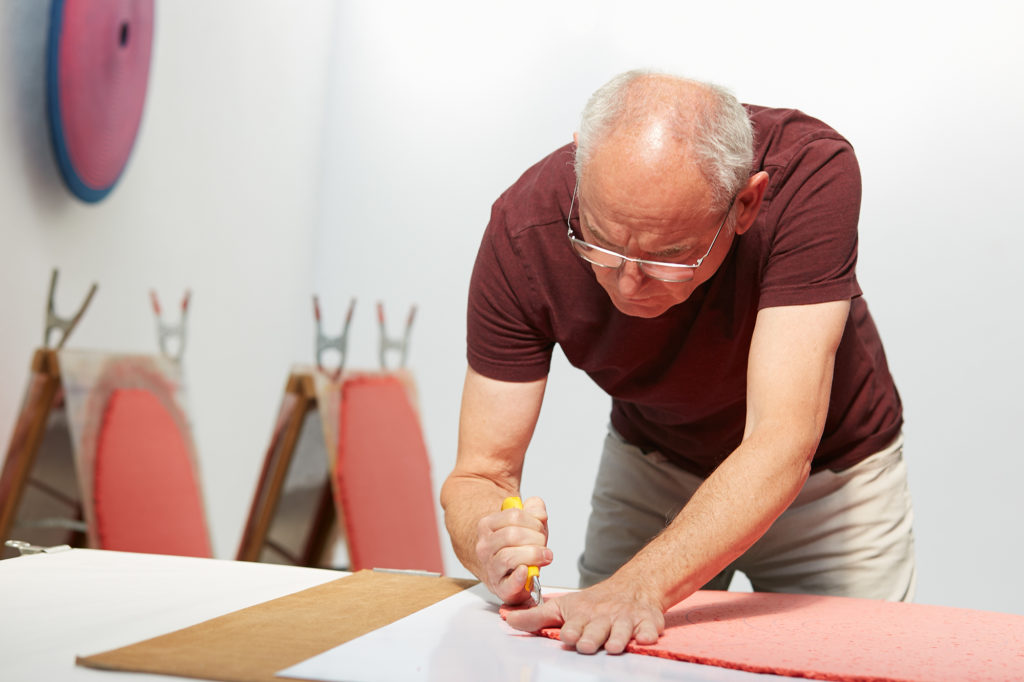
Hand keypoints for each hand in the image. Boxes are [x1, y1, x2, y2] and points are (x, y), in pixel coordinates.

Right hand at [475, 496, 551, 603]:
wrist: (508, 572)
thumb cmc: (518, 546)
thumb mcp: (528, 522)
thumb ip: (535, 509)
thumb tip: (539, 513)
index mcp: (487, 526)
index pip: (514, 516)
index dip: (534, 521)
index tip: (540, 529)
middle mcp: (484, 546)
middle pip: (511, 535)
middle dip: (536, 538)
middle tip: (543, 544)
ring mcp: (490, 567)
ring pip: (508, 557)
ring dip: (533, 555)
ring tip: (543, 556)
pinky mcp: (500, 588)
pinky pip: (508, 583)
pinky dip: (519, 577)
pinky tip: (526, 571)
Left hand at [504, 579, 664, 654]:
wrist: (631, 587)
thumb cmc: (593, 603)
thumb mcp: (563, 607)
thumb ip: (536, 617)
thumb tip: (507, 620)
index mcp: (582, 616)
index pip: (575, 624)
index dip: (572, 630)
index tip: (567, 636)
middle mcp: (603, 618)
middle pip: (598, 628)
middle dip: (592, 636)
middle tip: (587, 644)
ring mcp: (625, 620)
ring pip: (622, 630)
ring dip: (618, 637)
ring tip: (614, 645)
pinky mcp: (646, 622)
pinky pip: (649, 628)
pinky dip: (648, 633)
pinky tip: (646, 637)